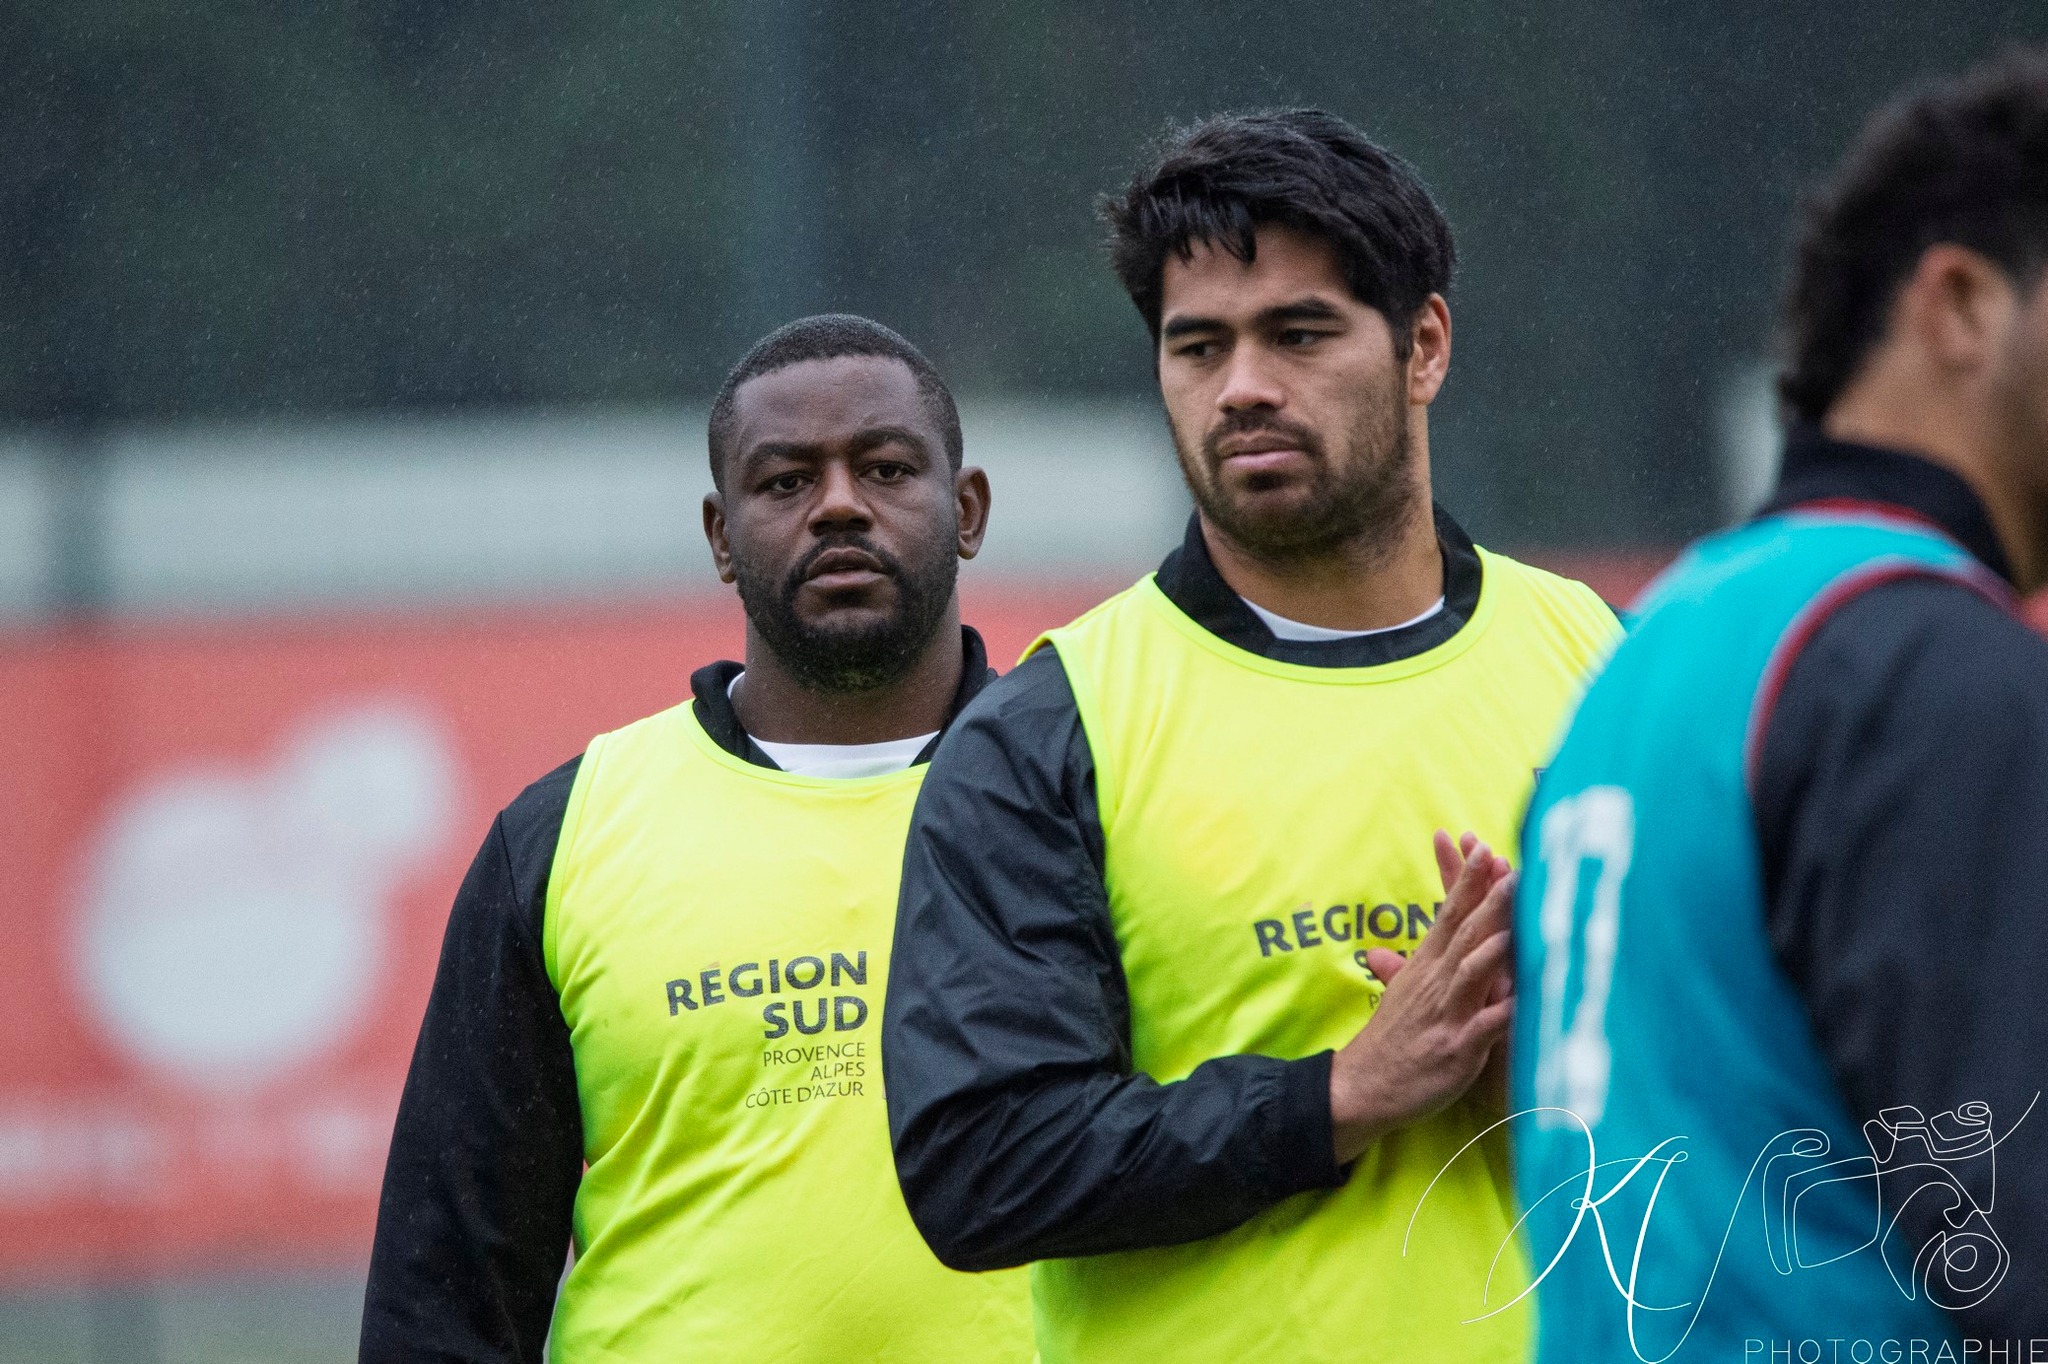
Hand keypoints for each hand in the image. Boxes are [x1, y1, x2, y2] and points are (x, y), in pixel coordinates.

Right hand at [1328, 830, 1515, 1162]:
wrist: (1362, 1087)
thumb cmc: (1389, 1042)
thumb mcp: (1398, 994)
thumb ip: (1403, 966)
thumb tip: (1385, 949)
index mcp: (1424, 966)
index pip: (1448, 915)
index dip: (1466, 881)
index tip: (1483, 847)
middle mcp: (1436, 982)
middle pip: (1465, 931)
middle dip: (1488, 896)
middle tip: (1511, 864)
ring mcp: (1447, 1013)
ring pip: (1474, 968)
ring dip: (1497, 938)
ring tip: (1520, 919)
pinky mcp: (1457, 1048)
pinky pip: (1488, 1025)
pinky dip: (1509, 1009)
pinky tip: (1531, 996)